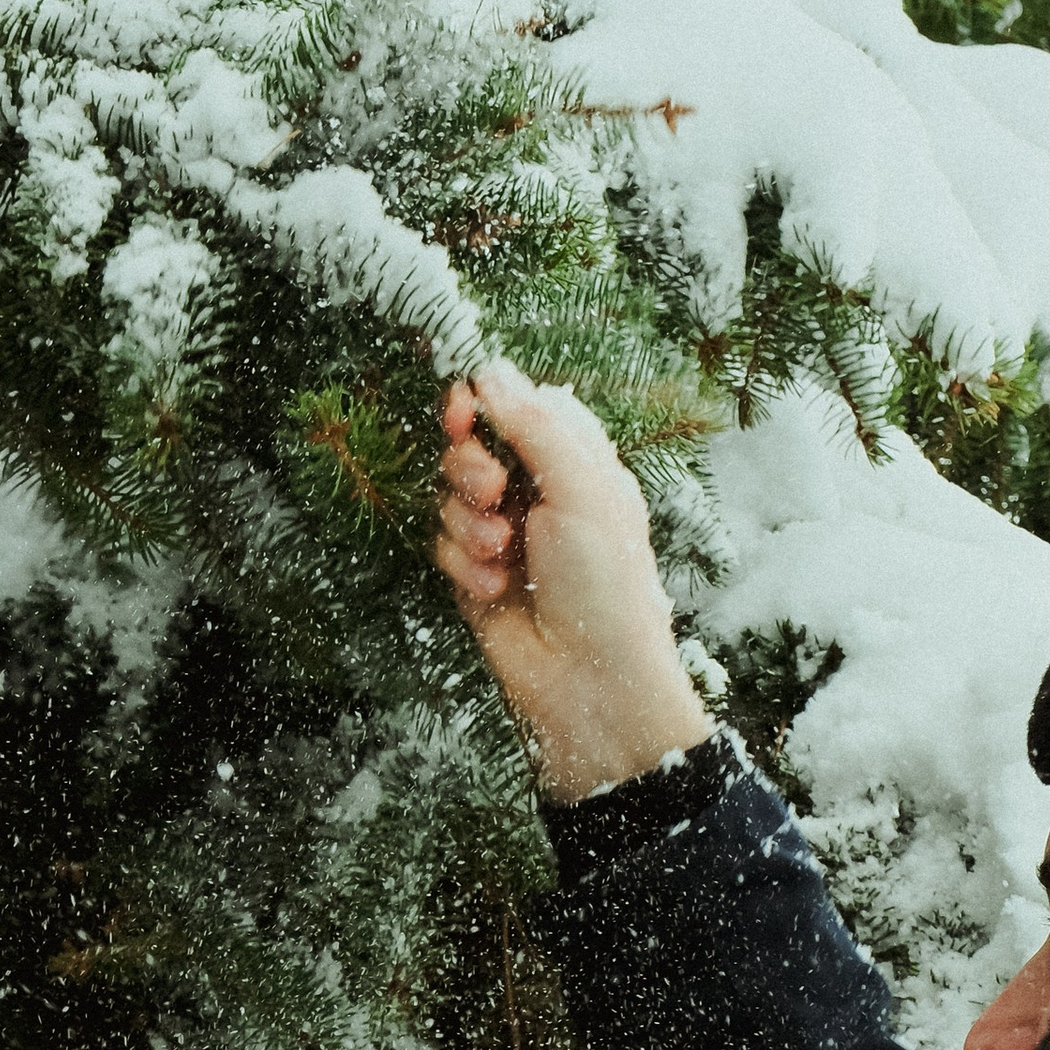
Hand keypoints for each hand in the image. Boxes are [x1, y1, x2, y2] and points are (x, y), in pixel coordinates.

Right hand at [435, 363, 710, 800]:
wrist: (590, 679)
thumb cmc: (605, 582)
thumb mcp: (581, 486)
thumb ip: (534, 424)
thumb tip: (489, 370)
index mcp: (574, 460)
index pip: (516, 407)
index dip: (483, 405)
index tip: (462, 410)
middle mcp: (536, 492)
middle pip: (471, 447)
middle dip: (469, 468)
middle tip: (490, 493)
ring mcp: (504, 535)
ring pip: (450, 499)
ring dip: (468, 525)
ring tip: (501, 554)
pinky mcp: (476, 576)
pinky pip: (443, 547)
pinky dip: (464, 566)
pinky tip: (495, 589)